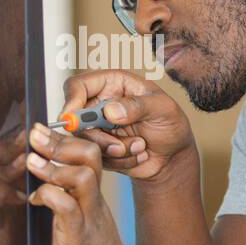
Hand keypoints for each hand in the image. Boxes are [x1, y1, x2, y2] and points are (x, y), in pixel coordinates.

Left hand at [25, 122, 140, 244]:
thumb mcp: (76, 223)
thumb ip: (62, 203)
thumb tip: (40, 187)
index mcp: (92, 196)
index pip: (86, 154)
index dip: (64, 139)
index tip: (41, 131)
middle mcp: (94, 201)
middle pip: (89, 155)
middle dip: (59, 141)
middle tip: (34, 133)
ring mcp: (90, 217)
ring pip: (83, 175)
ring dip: (54, 167)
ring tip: (31, 165)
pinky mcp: (81, 236)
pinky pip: (67, 207)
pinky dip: (48, 196)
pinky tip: (34, 200)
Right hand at [60, 69, 195, 182]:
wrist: (174, 155)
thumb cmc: (171, 124)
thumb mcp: (163, 109)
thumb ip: (138, 106)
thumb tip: (110, 110)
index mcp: (112, 84)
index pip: (77, 85)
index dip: (71, 100)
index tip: (73, 119)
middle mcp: (100, 104)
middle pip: (74, 118)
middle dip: (98, 137)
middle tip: (119, 147)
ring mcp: (97, 128)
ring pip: (86, 141)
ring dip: (114, 150)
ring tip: (141, 147)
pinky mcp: (99, 148)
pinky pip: (97, 158)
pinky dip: (119, 161)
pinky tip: (139, 155)